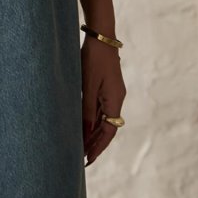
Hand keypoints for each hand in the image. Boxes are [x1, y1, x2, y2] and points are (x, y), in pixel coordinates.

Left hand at [81, 35, 125, 165]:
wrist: (101, 37)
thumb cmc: (93, 59)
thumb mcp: (87, 86)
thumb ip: (86, 110)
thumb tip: (85, 133)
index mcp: (115, 100)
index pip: (109, 131)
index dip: (98, 146)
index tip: (87, 159)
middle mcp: (117, 99)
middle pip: (108, 127)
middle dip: (95, 143)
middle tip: (82, 158)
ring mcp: (112, 93)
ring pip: (104, 118)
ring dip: (93, 132)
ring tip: (80, 146)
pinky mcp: (107, 86)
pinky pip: (101, 108)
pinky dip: (93, 119)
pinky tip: (83, 125)